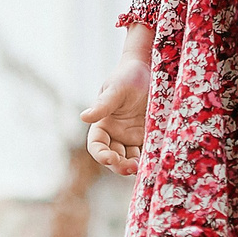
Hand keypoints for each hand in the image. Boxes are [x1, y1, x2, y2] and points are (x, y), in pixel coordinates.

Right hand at [79, 53, 149, 175]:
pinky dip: (149, 159)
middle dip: (119, 166)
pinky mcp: (149, 136)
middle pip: (113, 157)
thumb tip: (83, 117)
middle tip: (130, 168)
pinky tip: (154, 161)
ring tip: (143, 167)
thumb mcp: (116, 89)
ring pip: (130, 159)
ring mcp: (132, 136)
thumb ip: (102, 105)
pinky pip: (147, 152)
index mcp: (103, 124)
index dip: (101, 155)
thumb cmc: (128, 76)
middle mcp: (116, 133)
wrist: (150, 68)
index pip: (96, 146)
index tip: (111, 158)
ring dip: (134, 166)